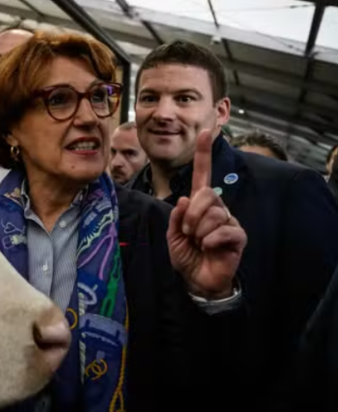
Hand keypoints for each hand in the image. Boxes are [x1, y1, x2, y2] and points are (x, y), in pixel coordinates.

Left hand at [167, 129, 246, 298]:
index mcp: (200, 205)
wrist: (198, 280)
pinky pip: (224, 231)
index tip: (206, 131)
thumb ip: (176, 217)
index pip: (203, 175)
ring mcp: (229, 221)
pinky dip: (210, 241)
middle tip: (187, 232)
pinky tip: (210, 248)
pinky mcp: (238, 236)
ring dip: (199, 231)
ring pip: (214, 214)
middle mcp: (217, 208)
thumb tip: (185, 199)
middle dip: (191, 215)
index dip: (203, 154)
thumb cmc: (187, 256)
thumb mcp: (173, 235)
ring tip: (200, 243)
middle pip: (206, 194)